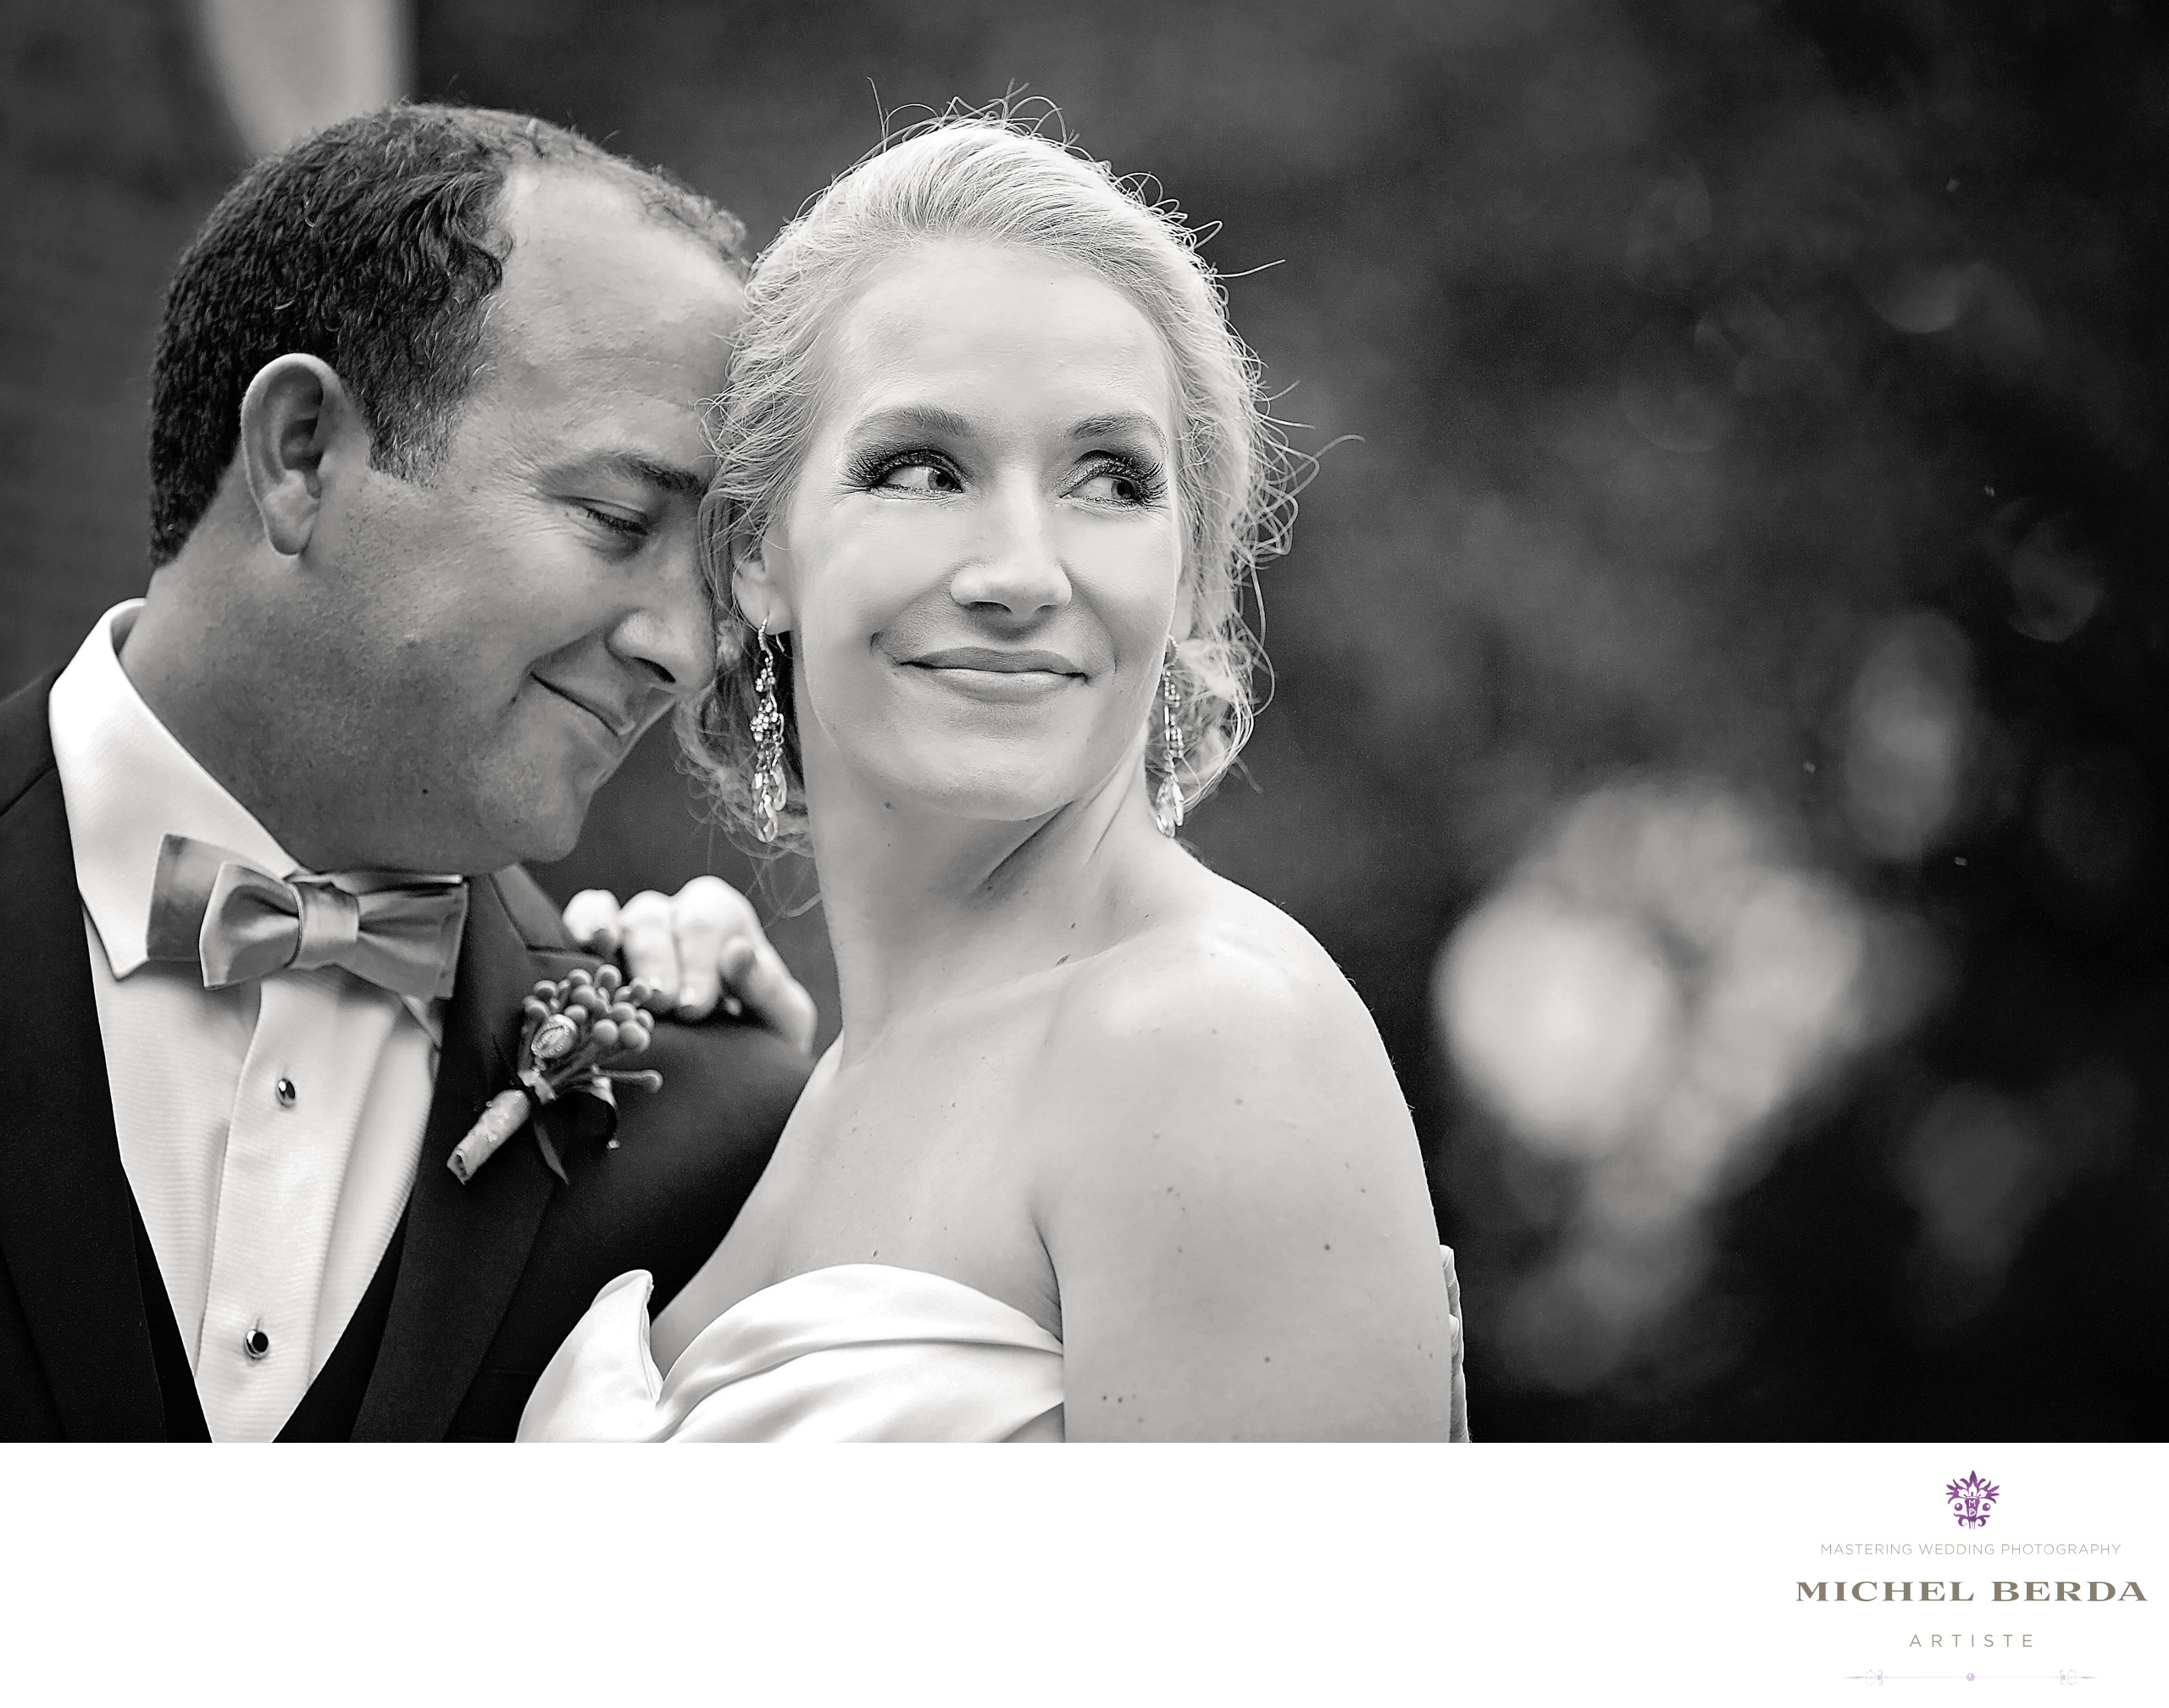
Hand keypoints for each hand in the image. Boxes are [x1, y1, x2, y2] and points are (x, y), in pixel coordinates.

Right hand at [562, 877, 817, 1054]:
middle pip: (656, 919)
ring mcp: (635, 929)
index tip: (693, 1007)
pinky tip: (581, 949)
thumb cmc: (759, 1037)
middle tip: (661, 1005)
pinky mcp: (601, 950)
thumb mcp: (781, 1019)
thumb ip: (767, 987)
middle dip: (657, 962)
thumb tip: (739, 952)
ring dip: (616, 948)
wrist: (729, 1073)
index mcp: (723, 920)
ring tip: (615, 979)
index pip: (706, 920)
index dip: (698, 961)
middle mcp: (675, 917)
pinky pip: (585, 915)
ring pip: (619, 919)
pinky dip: (581, 924)